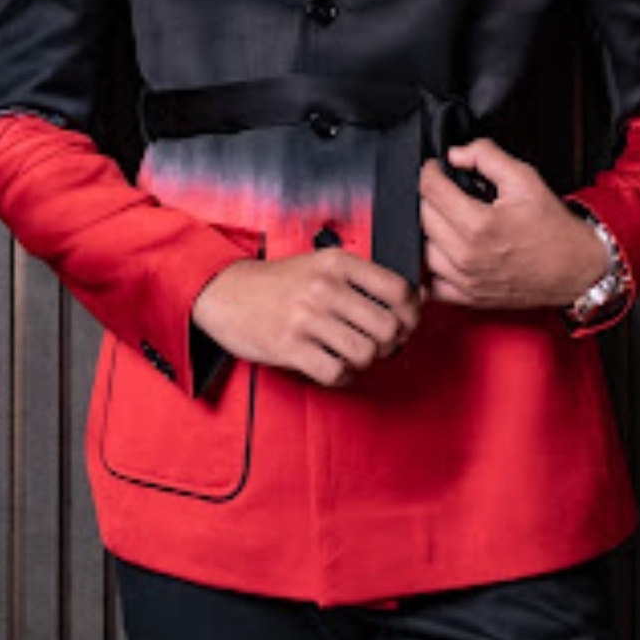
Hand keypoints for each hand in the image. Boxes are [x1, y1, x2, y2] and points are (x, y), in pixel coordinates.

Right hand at [191, 246, 424, 387]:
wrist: (226, 292)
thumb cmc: (281, 282)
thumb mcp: (321, 265)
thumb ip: (362, 279)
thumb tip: (412, 303)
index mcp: (337, 263)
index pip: (399, 290)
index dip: (411, 314)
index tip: (405, 323)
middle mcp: (324, 287)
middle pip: (388, 328)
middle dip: (390, 344)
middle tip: (379, 345)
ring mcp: (306, 317)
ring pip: (366, 353)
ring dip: (365, 361)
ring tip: (352, 355)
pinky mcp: (290, 346)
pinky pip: (336, 373)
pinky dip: (341, 376)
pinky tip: (333, 366)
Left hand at [419, 138, 608, 310]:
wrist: (575, 268)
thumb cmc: (553, 226)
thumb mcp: (525, 178)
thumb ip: (486, 156)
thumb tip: (455, 154)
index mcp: (480, 224)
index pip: (431, 189)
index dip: (430, 170)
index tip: (436, 167)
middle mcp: (467, 255)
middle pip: (421, 217)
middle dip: (428, 196)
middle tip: (444, 189)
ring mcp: (465, 280)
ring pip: (420, 250)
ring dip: (426, 230)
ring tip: (444, 218)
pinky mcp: (468, 298)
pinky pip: (429, 286)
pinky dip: (427, 269)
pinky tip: (440, 252)